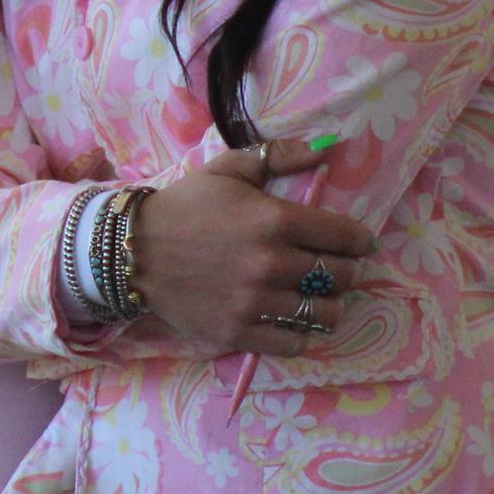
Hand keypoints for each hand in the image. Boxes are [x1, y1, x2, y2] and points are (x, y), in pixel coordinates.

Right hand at [128, 138, 376, 357]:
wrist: (133, 250)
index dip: (360, 240)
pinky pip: (293, 344)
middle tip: (341, 269)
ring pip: (324, 315)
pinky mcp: (237, 333)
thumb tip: (326, 149)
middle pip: (341, 277)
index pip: (345, 236)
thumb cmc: (186, 205)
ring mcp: (254, 303)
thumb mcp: (230, 168)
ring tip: (323, 298)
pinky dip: (302, 334)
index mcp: (275, 220)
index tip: (360, 243)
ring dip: (331, 306)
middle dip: (348, 271)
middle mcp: (271, 264)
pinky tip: (295, 320)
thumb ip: (280, 156)